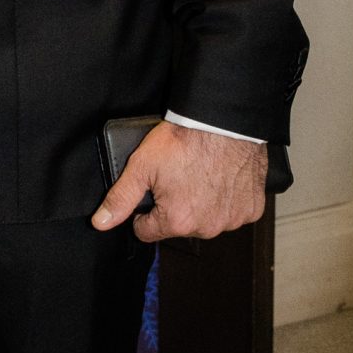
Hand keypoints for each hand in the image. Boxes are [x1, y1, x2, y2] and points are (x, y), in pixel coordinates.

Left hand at [92, 121, 266, 243]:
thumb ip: (120, 198)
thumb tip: (100, 223)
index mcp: (177, 221)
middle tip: (177, 177)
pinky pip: (234, 212)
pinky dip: (228, 199)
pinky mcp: (251, 209)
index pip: (147, 231)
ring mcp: (232, 219)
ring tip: (200, 175)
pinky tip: (222, 178)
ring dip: (203, 205)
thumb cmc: (186, 140)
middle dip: (175, 206)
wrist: (225, 121)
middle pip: (179, 226)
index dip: (143, 212)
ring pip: (207, 220)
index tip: (151, 193)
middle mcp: (206, 227)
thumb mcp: (141, 166)